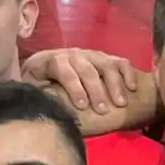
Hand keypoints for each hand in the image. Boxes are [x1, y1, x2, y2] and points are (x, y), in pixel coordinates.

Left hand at [21, 47, 136, 114]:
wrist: (45, 65)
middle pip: (88, 70)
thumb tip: (44, 104)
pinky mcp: (104, 57)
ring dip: (115, 84)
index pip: (65, 72)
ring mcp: (91, 54)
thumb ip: (37, 93)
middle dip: (96, 91)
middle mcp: (74, 55)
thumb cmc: (38, 81)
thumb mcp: (31, 86)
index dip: (74, 88)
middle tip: (103, 110)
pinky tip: (133, 88)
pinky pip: (119, 62)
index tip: (82, 106)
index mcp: (53, 61)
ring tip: (121, 104)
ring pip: (106, 65)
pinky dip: (128, 73)